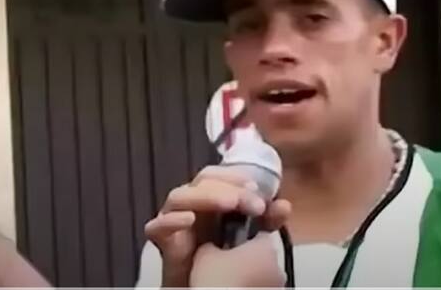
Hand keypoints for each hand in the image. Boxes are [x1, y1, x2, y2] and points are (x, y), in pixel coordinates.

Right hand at [144, 165, 290, 286]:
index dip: (237, 176)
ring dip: (207, 196)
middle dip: (230, 187)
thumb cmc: (226, 266)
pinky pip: (156, 226)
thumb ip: (266, 222)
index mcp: (213, 198)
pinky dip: (171, 220)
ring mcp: (175, 221)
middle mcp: (192, 205)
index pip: (221, 174)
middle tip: (253, 204)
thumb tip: (284, 206)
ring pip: (179, 195)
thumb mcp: (253, 241)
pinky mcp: (163, 242)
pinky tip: (189, 220)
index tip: (258, 190)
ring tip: (230, 204)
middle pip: (204, 179)